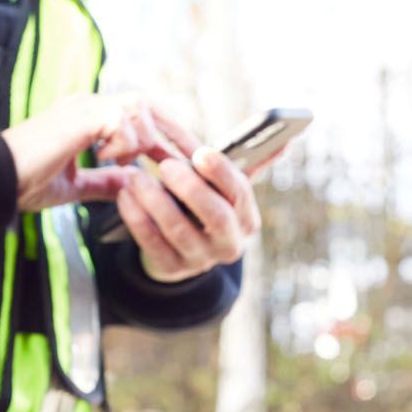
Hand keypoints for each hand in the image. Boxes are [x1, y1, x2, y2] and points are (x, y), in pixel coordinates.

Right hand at [3, 92, 186, 212]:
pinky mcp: (79, 117)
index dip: (165, 134)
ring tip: (131, 163)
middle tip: (188, 160)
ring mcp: (83, 107)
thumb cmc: (24, 182)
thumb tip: (132, 184)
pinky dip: (123, 144)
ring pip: (138, 110)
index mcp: (86, 117)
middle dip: (170, 132)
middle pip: (147, 104)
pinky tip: (105, 158)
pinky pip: (121, 121)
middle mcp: (87, 105)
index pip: (138, 114)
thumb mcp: (74, 186)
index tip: (184, 160)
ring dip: (142, 141)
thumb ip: (104, 181)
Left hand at [116, 142, 264, 282]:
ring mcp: (200, 261)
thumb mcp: (225, 190)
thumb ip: (250, 164)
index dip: (222, 173)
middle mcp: (229, 244)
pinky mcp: (171, 270)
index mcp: (247, 220)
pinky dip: (136, 219)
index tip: (201, 152)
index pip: (241, 194)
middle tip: (166, 166)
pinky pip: (152, 244)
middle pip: (216, 216)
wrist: (180, 251)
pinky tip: (125, 197)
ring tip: (135, 177)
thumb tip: (286, 142)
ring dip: (155, 201)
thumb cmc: (204, 207)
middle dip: (191, 189)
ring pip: (179, 231)